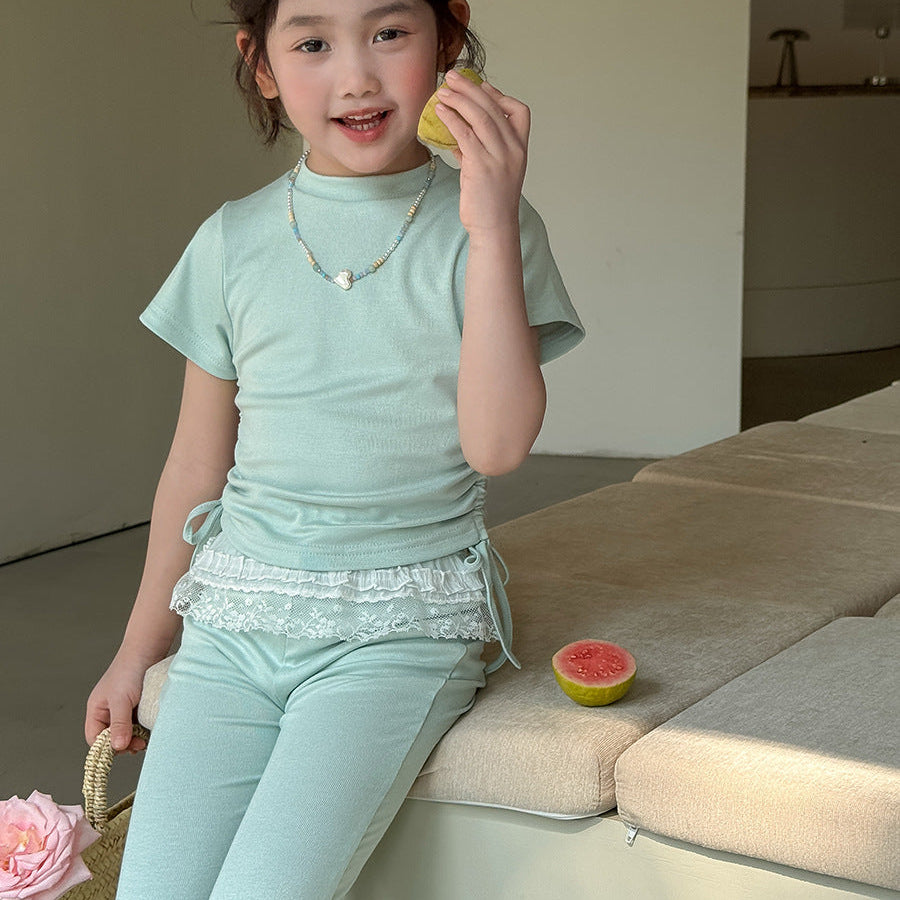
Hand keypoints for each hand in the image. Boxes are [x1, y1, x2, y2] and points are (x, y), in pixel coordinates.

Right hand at [84, 647, 153, 752]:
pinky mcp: (139, 705)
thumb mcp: (122, 700)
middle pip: (111, 737)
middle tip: (139, 744)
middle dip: (124, 743)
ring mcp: (124, 708)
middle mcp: (108, 710)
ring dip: (136, 737)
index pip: (95, 738)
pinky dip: (144, 728)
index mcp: (97, 709)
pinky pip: (139, 723)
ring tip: (146, 737)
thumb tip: (116, 747)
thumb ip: (119, 724)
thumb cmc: (130, 670)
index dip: (106, 747)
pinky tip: (151, 728)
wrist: (149, 648)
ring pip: (127, 732)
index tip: (124, 749)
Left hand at [434, 70, 529, 240]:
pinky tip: (440, 111)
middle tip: (452, 76)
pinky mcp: (481, 167)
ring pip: (480, 117)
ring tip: (442, 90)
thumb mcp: (491, 172)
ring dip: (459, 100)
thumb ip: (479, 150)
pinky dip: (452, 119)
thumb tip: (458, 134)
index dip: (500, 96)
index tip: (482, 88)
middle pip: (494, 108)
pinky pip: (465, 135)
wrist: (494, 228)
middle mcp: (513, 150)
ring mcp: (499, 158)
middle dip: (471, 89)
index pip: (520, 112)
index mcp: (521, 150)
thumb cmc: (491, 203)